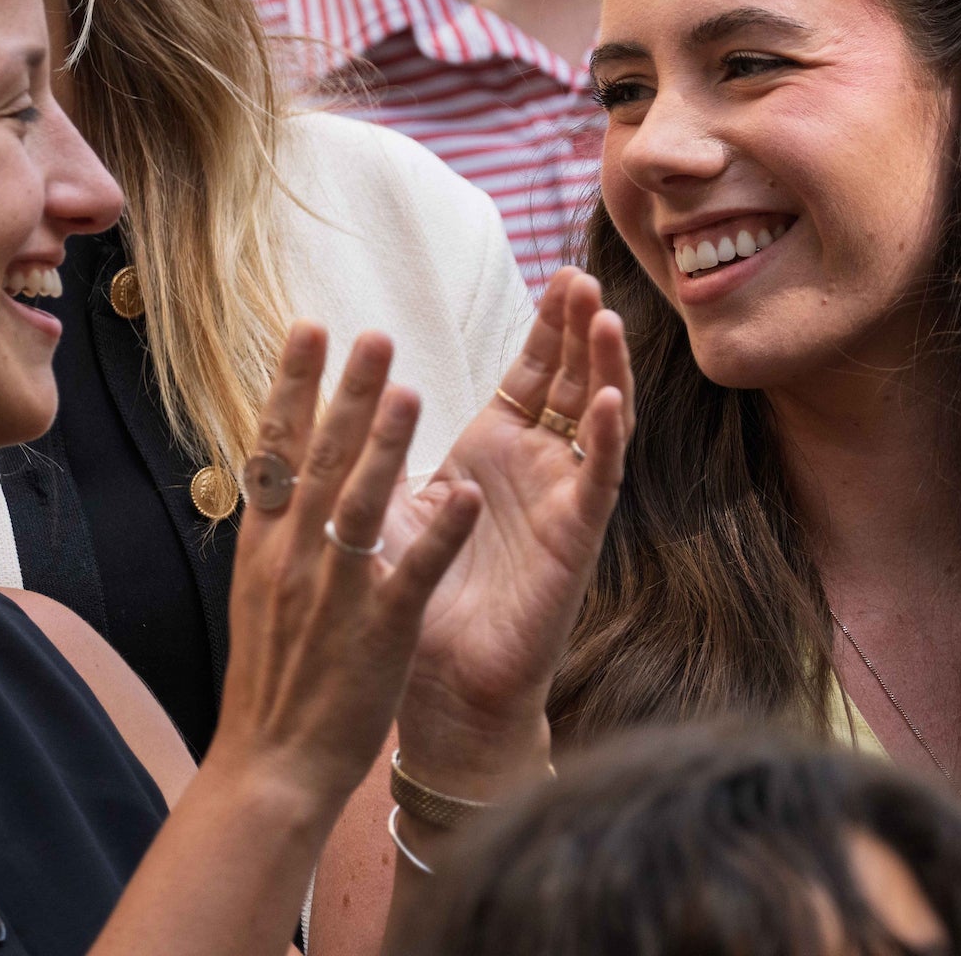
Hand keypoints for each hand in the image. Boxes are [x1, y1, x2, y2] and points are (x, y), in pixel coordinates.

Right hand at [207, 325, 482, 813]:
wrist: (271, 765)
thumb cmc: (275, 677)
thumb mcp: (260, 590)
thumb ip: (276, 528)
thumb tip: (277, 465)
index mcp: (265, 544)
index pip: (277, 449)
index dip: (292, 386)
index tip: (309, 327)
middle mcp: (294, 558)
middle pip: (321, 460)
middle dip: (345, 392)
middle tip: (371, 334)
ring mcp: (336, 592)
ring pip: (362, 505)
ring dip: (386, 446)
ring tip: (411, 390)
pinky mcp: (380, 631)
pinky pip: (414, 574)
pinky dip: (441, 534)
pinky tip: (467, 495)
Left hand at [386, 267, 633, 791]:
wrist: (439, 685)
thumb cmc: (414, 600)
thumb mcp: (387, 505)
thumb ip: (377, 448)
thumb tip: (348, 387)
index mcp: (493, 453)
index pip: (532, 375)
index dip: (547, 329)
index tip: (560, 275)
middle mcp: (536, 469)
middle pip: (571, 382)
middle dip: (579, 330)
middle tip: (583, 277)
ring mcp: (562, 500)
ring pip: (596, 419)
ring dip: (604, 368)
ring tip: (605, 317)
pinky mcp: (575, 539)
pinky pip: (599, 480)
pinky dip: (607, 437)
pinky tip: (612, 398)